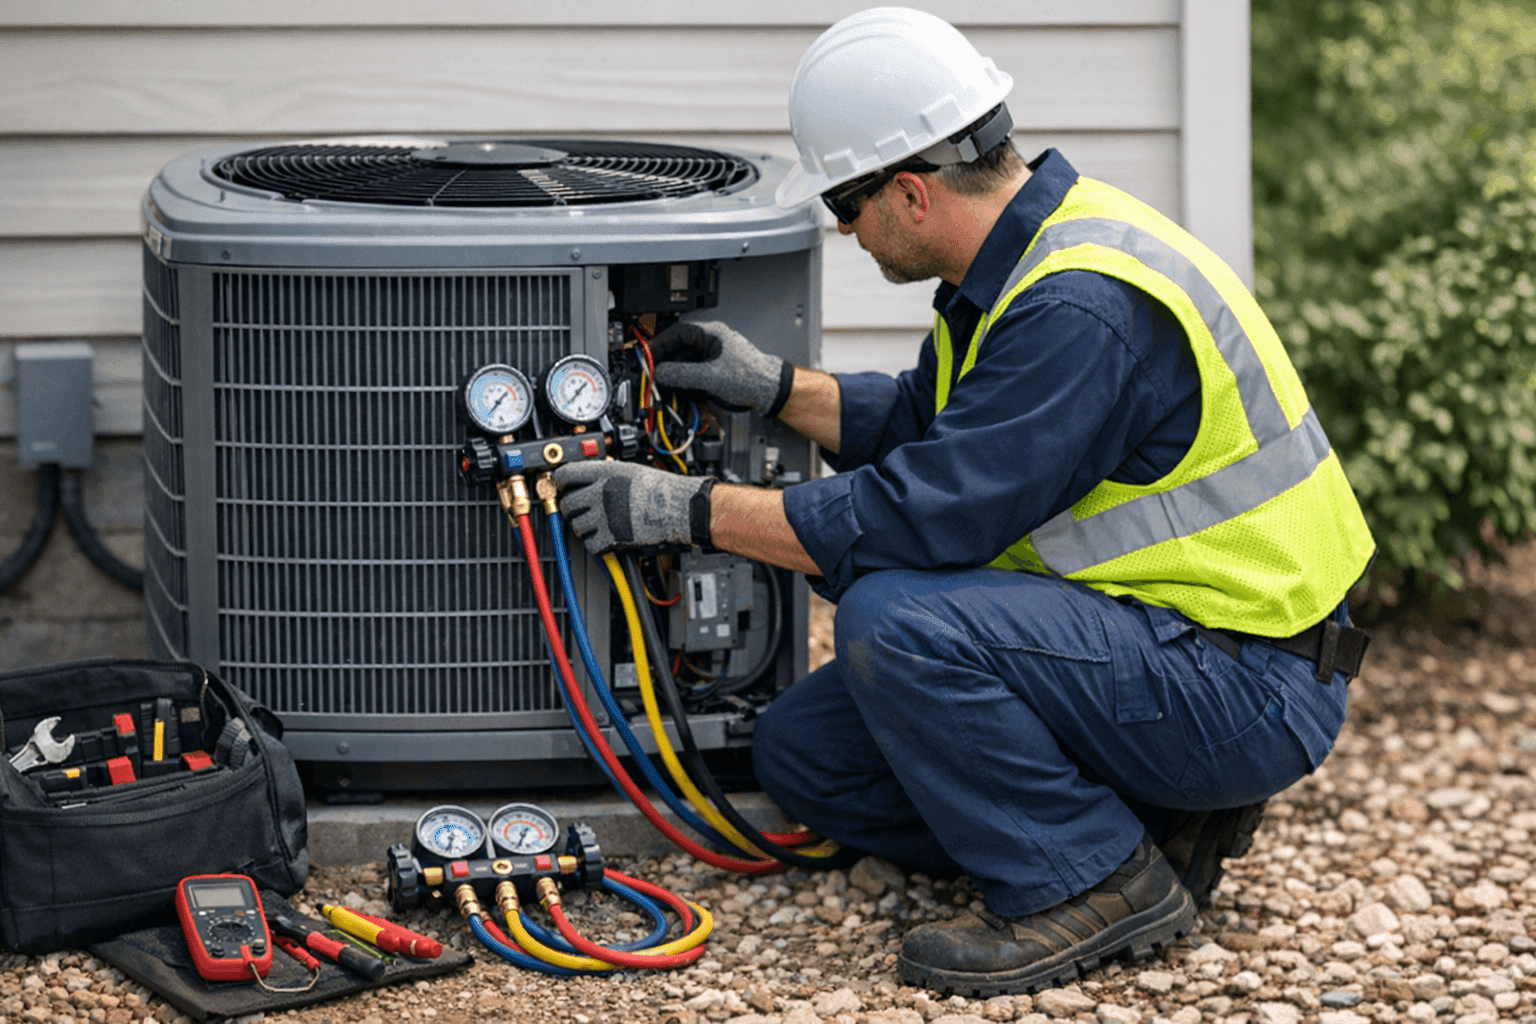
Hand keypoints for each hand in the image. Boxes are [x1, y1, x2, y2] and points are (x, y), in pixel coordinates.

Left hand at [553, 461, 715, 553]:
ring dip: (582, 526)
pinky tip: (603, 537)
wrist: (681, 508)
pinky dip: (594, 543)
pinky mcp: (612, 536)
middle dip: (570, 508)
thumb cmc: (663, 489)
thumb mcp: (631, 470)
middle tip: (578, 510)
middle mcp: (602, 492)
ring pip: (576, 525)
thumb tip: (589, 478)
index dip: (559, 481)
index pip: (567, 474)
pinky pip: (590, 543)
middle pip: (568, 503)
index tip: (557, 485)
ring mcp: (606, 515)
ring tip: (594, 524)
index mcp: (606, 472)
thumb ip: (608, 473)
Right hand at [650, 321, 794, 416]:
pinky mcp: (712, 373)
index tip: (647, 359)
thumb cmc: (753, 378)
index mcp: (710, 334)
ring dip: (673, 379)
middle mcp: (709, 344)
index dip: (658, 346)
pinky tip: (680, 394)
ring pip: (682, 365)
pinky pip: (691, 377)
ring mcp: (710, 359)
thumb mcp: (711, 377)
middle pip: (677, 351)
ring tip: (666, 390)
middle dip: (664, 366)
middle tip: (654, 378)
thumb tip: (660, 372)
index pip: (675, 334)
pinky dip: (683, 386)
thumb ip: (682, 374)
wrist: (770, 393)